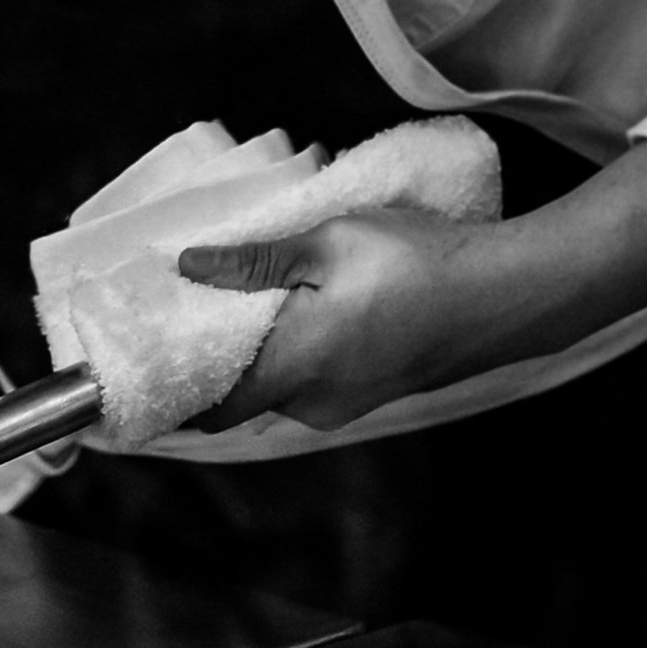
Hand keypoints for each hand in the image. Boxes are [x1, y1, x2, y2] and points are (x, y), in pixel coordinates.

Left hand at [177, 209, 503, 432]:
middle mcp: (314, 401)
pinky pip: (310, 380)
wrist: (507, 294)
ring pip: (276, 385)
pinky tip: (295, 310)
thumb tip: (188, 268)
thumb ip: (254, 260)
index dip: (171, 392)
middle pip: (240, 394)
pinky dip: (290, 354)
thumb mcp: (329, 242)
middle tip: (185, 313)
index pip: (211, 405)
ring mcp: (345, 403)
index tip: (139, 371)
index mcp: (295, 368)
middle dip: (211, 361)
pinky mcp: (369, 393)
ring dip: (256, 352)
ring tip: (240, 299)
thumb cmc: (420, 263)